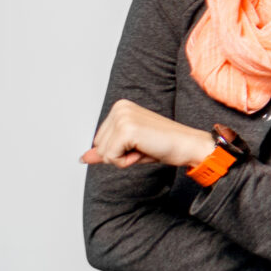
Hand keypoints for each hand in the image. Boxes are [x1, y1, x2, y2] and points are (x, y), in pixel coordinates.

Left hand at [82, 99, 214, 169]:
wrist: (188, 145)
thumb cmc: (164, 145)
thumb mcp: (129, 147)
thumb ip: (105, 151)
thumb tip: (83, 158)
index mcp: (120, 107)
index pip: (98, 140)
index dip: (117, 150)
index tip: (140, 143)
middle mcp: (119, 108)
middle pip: (97, 146)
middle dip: (118, 155)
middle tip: (143, 147)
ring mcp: (123, 117)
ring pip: (102, 153)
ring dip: (122, 159)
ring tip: (144, 148)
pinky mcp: (126, 130)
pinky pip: (110, 158)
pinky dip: (125, 162)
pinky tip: (144, 151)